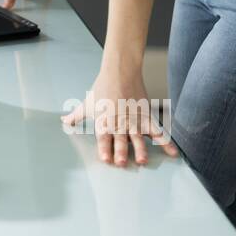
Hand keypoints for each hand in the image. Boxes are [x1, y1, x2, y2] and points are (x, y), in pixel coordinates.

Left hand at [61, 66, 178, 165]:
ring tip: (143, 161)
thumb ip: (75, 116)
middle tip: (122, 163)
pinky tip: (172, 153)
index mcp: (105, 121)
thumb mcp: (86, 104)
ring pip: (138, 137)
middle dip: (121, 152)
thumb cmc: (102, 89)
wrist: (120, 72)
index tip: (106, 159)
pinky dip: (166, 142)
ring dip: (141, 149)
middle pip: (121, 139)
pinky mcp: (146, 116)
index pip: (104, 137)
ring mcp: (134, 120)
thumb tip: (63, 122)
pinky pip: (158, 131)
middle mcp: (120, 122)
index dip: (105, 148)